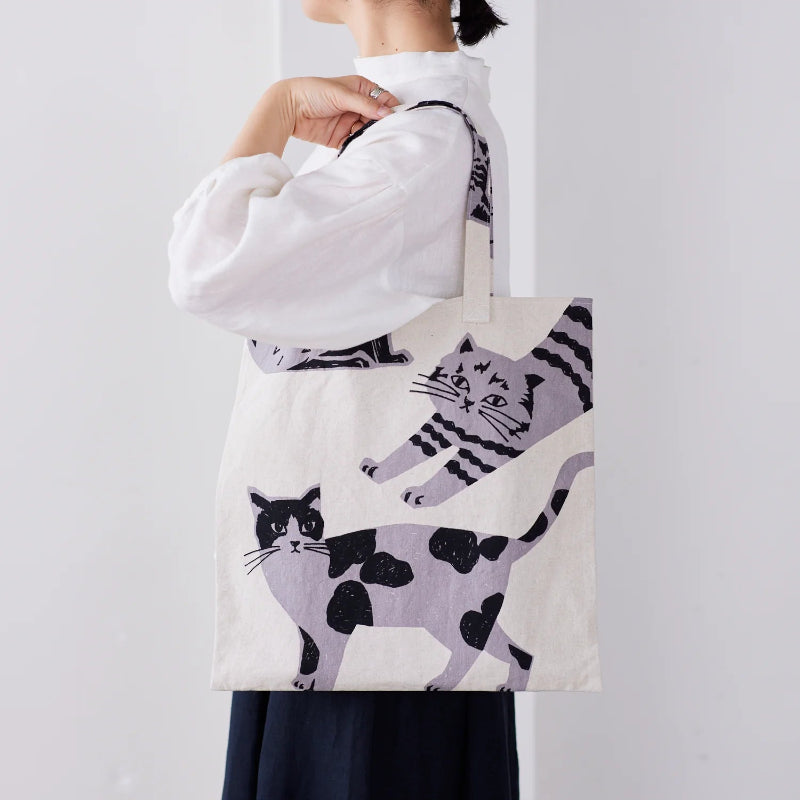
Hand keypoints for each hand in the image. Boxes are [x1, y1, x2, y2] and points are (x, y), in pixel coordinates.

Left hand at [285, 75, 400, 147]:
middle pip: (377, 118)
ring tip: (372, 140)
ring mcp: (349, 122)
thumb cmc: (312, 92)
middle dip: (381, 126)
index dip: (391, 108)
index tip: (397, 119)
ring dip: (370, 137)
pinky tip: (362, 148)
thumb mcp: (342, 94)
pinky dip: (359, 146)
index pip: (383, 99)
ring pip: (367, 132)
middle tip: (385, 133)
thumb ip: (365, 104)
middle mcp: (357, 106)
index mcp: (360, 89)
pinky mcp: (341, 137)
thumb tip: (387, 113)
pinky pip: (355, 143)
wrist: (288, 109)